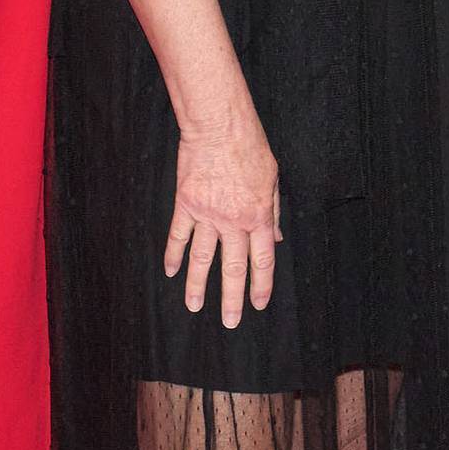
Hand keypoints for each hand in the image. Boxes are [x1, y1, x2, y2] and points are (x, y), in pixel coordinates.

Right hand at [167, 115, 280, 327]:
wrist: (219, 127)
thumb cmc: (250, 147)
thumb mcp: (272, 179)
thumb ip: (272, 211)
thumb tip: (277, 236)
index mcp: (258, 216)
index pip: (262, 260)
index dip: (261, 285)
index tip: (258, 305)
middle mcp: (234, 221)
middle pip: (233, 267)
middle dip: (232, 297)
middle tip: (229, 322)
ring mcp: (208, 214)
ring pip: (202, 258)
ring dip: (198, 286)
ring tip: (194, 307)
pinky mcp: (186, 204)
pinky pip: (179, 235)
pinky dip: (174, 255)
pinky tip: (172, 272)